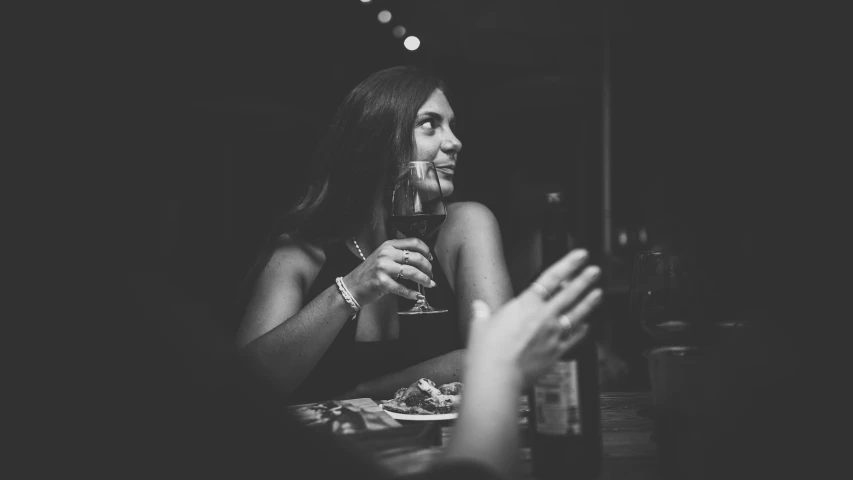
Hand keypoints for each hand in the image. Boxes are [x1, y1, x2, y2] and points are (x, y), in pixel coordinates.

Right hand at [343, 238, 435, 305]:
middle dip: (428, 268)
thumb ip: (398, 254)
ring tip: (429, 284)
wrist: (352, 286)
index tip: (430, 258)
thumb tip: (421, 259)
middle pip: (416, 257)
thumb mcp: (382, 256)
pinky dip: (413, 293)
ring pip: (412, 272)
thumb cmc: (369, 273)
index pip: (414, 242)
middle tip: (431, 274)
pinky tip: (417, 295)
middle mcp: (386, 254)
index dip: (426, 250)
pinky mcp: (382, 282)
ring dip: (424, 279)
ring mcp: (383, 268)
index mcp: (388, 246)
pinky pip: (402, 288)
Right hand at [465, 249, 602, 388]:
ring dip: (589, 302)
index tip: (580, 256)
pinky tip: (587, 326)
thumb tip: (479, 308)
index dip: (568, 264)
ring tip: (598, 293)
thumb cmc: (487, 352)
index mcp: (526, 305)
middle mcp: (544, 317)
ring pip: (577, 314)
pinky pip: (574, 338)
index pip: (551, 278)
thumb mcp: (480, 326)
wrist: (497, 376)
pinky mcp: (556, 352)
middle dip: (584, 280)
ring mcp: (553, 335)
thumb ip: (483, 314)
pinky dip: (582, 331)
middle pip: (570, 293)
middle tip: (595, 271)